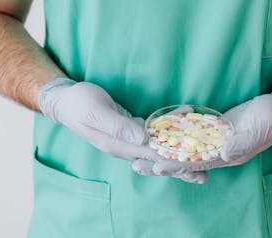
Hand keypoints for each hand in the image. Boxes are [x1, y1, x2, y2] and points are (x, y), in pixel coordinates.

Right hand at [38, 77, 207, 183]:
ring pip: (157, 150)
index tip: (196, 166)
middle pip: (158, 160)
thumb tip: (141, 139)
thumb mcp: (96, 112)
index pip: (152, 158)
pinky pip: (153, 135)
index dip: (175, 162)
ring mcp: (128, 140)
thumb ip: (118, 126)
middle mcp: (126, 147)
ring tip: (202, 159)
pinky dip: (169, 134)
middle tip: (206, 172)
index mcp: (119, 146)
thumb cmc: (79, 104)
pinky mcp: (130, 129)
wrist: (65, 100)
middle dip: (182, 166)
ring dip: (178, 154)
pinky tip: (184, 127)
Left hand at [132, 90, 271, 176]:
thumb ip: (242, 142)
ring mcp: (215, 140)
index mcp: (228, 155)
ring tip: (141, 152)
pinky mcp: (214, 128)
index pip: (197, 163)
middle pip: (186, 160)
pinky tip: (159, 133)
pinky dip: (176, 135)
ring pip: (186, 149)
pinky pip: (192, 134)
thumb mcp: (259, 128)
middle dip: (162, 162)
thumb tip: (223, 154)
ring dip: (165, 150)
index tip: (156, 165)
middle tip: (137, 164)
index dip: (176, 165)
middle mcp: (219, 151)